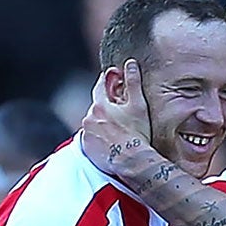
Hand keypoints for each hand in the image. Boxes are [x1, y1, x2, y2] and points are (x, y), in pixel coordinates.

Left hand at [78, 59, 158, 183]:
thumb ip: (133, 83)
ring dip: (101, 124)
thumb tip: (130, 64)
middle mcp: (89, 118)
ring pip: (93, 123)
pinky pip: (90, 139)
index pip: (100, 87)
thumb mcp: (138, 105)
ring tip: (116, 131)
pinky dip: (97, 138)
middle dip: (106, 108)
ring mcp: (86, 134)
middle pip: (97, 107)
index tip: (111, 80)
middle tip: (119, 114)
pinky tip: (110, 143)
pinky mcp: (86, 149)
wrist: (132, 162)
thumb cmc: (137, 134)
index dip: (106, 83)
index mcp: (100, 105)